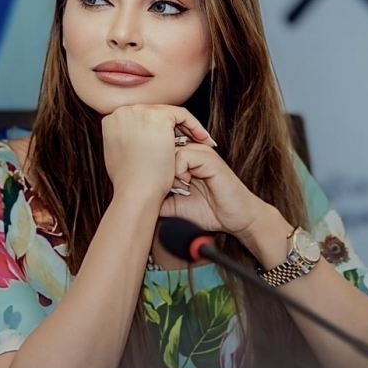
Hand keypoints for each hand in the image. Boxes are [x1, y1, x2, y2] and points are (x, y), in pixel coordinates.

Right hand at [101, 105, 211, 201]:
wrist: (135, 190)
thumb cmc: (129, 181)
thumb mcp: (119, 155)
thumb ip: (126, 141)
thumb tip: (136, 137)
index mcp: (111, 119)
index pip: (141, 119)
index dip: (157, 129)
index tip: (171, 140)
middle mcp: (123, 111)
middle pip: (155, 113)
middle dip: (173, 127)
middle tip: (189, 140)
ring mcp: (139, 111)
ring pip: (169, 113)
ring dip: (185, 127)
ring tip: (200, 141)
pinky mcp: (158, 115)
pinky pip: (182, 115)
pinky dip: (194, 126)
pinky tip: (203, 139)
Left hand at [158, 143, 273, 243]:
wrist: (236, 220)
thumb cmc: (210, 212)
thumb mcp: (174, 207)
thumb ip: (157, 198)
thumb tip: (132, 198)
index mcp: (184, 159)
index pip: (158, 150)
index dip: (151, 168)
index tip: (155, 188)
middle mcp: (192, 152)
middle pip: (161, 147)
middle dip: (158, 170)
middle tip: (166, 189)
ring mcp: (202, 153)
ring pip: (170, 151)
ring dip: (168, 172)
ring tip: (178, 189)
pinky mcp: (210, 159)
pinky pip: (184, 155)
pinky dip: (180, 172)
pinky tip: (185, 186)